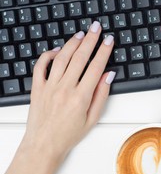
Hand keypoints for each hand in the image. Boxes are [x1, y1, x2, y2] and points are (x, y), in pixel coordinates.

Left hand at [21, 21, 114, 162]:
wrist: (44, 144)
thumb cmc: (68, 134)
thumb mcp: (92, 118)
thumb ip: (101, 95)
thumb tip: (108, 76)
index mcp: (81, 97)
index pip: (96, 67)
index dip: (104, 51)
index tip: (109, 41)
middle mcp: (65, 89)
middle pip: (80, 57)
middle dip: (90, 40)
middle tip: (96, 29)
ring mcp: (49, 86)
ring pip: (62, 58)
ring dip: (72, 44)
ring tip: (80, 35)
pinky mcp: (37, 87)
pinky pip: (41, 66)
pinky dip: (49, 55)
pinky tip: (58, 50)